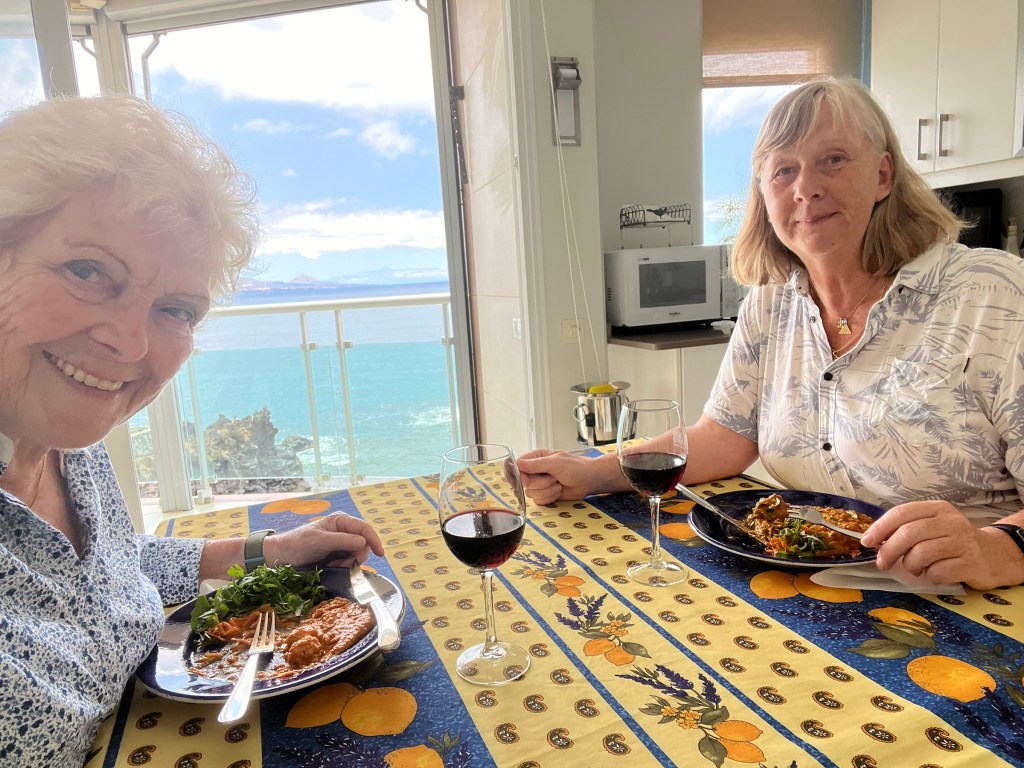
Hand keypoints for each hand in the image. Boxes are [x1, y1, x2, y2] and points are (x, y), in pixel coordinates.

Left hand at [262, 513, 384, 568]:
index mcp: (341, 521)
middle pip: (364, 544)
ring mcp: (342, 543)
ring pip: (358, 554)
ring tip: (334, 565)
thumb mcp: (320, 540)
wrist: (282, 556)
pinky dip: (345, 566)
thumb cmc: (298, 543)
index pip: (364, 528)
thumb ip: (342, 540)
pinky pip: (350, 562)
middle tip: (341, 563)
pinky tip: (333, 567)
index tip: (380, 554)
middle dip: (356, 555)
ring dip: (349, 563)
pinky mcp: (338, 555)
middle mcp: (344, 531)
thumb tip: (363, 541)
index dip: (374, 540)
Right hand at [517, 449, 622, 503]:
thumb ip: (536, 464)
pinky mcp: (544, 495)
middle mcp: (535, 470)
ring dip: (547, 490)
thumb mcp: (556, 462)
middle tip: (554, 478)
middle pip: (523, 482)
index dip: (519, 474)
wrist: (589, 480)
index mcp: (536, 458)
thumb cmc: (576, 467)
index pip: (517, 465)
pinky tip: (558, 491)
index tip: (527, 479)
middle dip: (540, 483)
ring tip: (558, 483)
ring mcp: (539, 483)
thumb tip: (518, 464)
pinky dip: (549, 497)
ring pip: (530, 493)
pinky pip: (538, 501)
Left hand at [861, 501, 1023, 589]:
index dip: (880, 528)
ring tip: (916, 567)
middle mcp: (951, 522)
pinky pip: (936, 572)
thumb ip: (905, 529)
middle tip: (882, 563)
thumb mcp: (932, 526)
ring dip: (910, 566)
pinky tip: (934, 573)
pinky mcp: (971, 563)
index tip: (866, 541)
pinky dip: (929, 576)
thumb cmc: (952, 541)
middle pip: (908, 534)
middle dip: (888, 551)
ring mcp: (963, 542)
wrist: (993, 555)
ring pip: (920, 554)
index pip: (902, 513)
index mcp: (937, 509)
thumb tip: (872, 540)